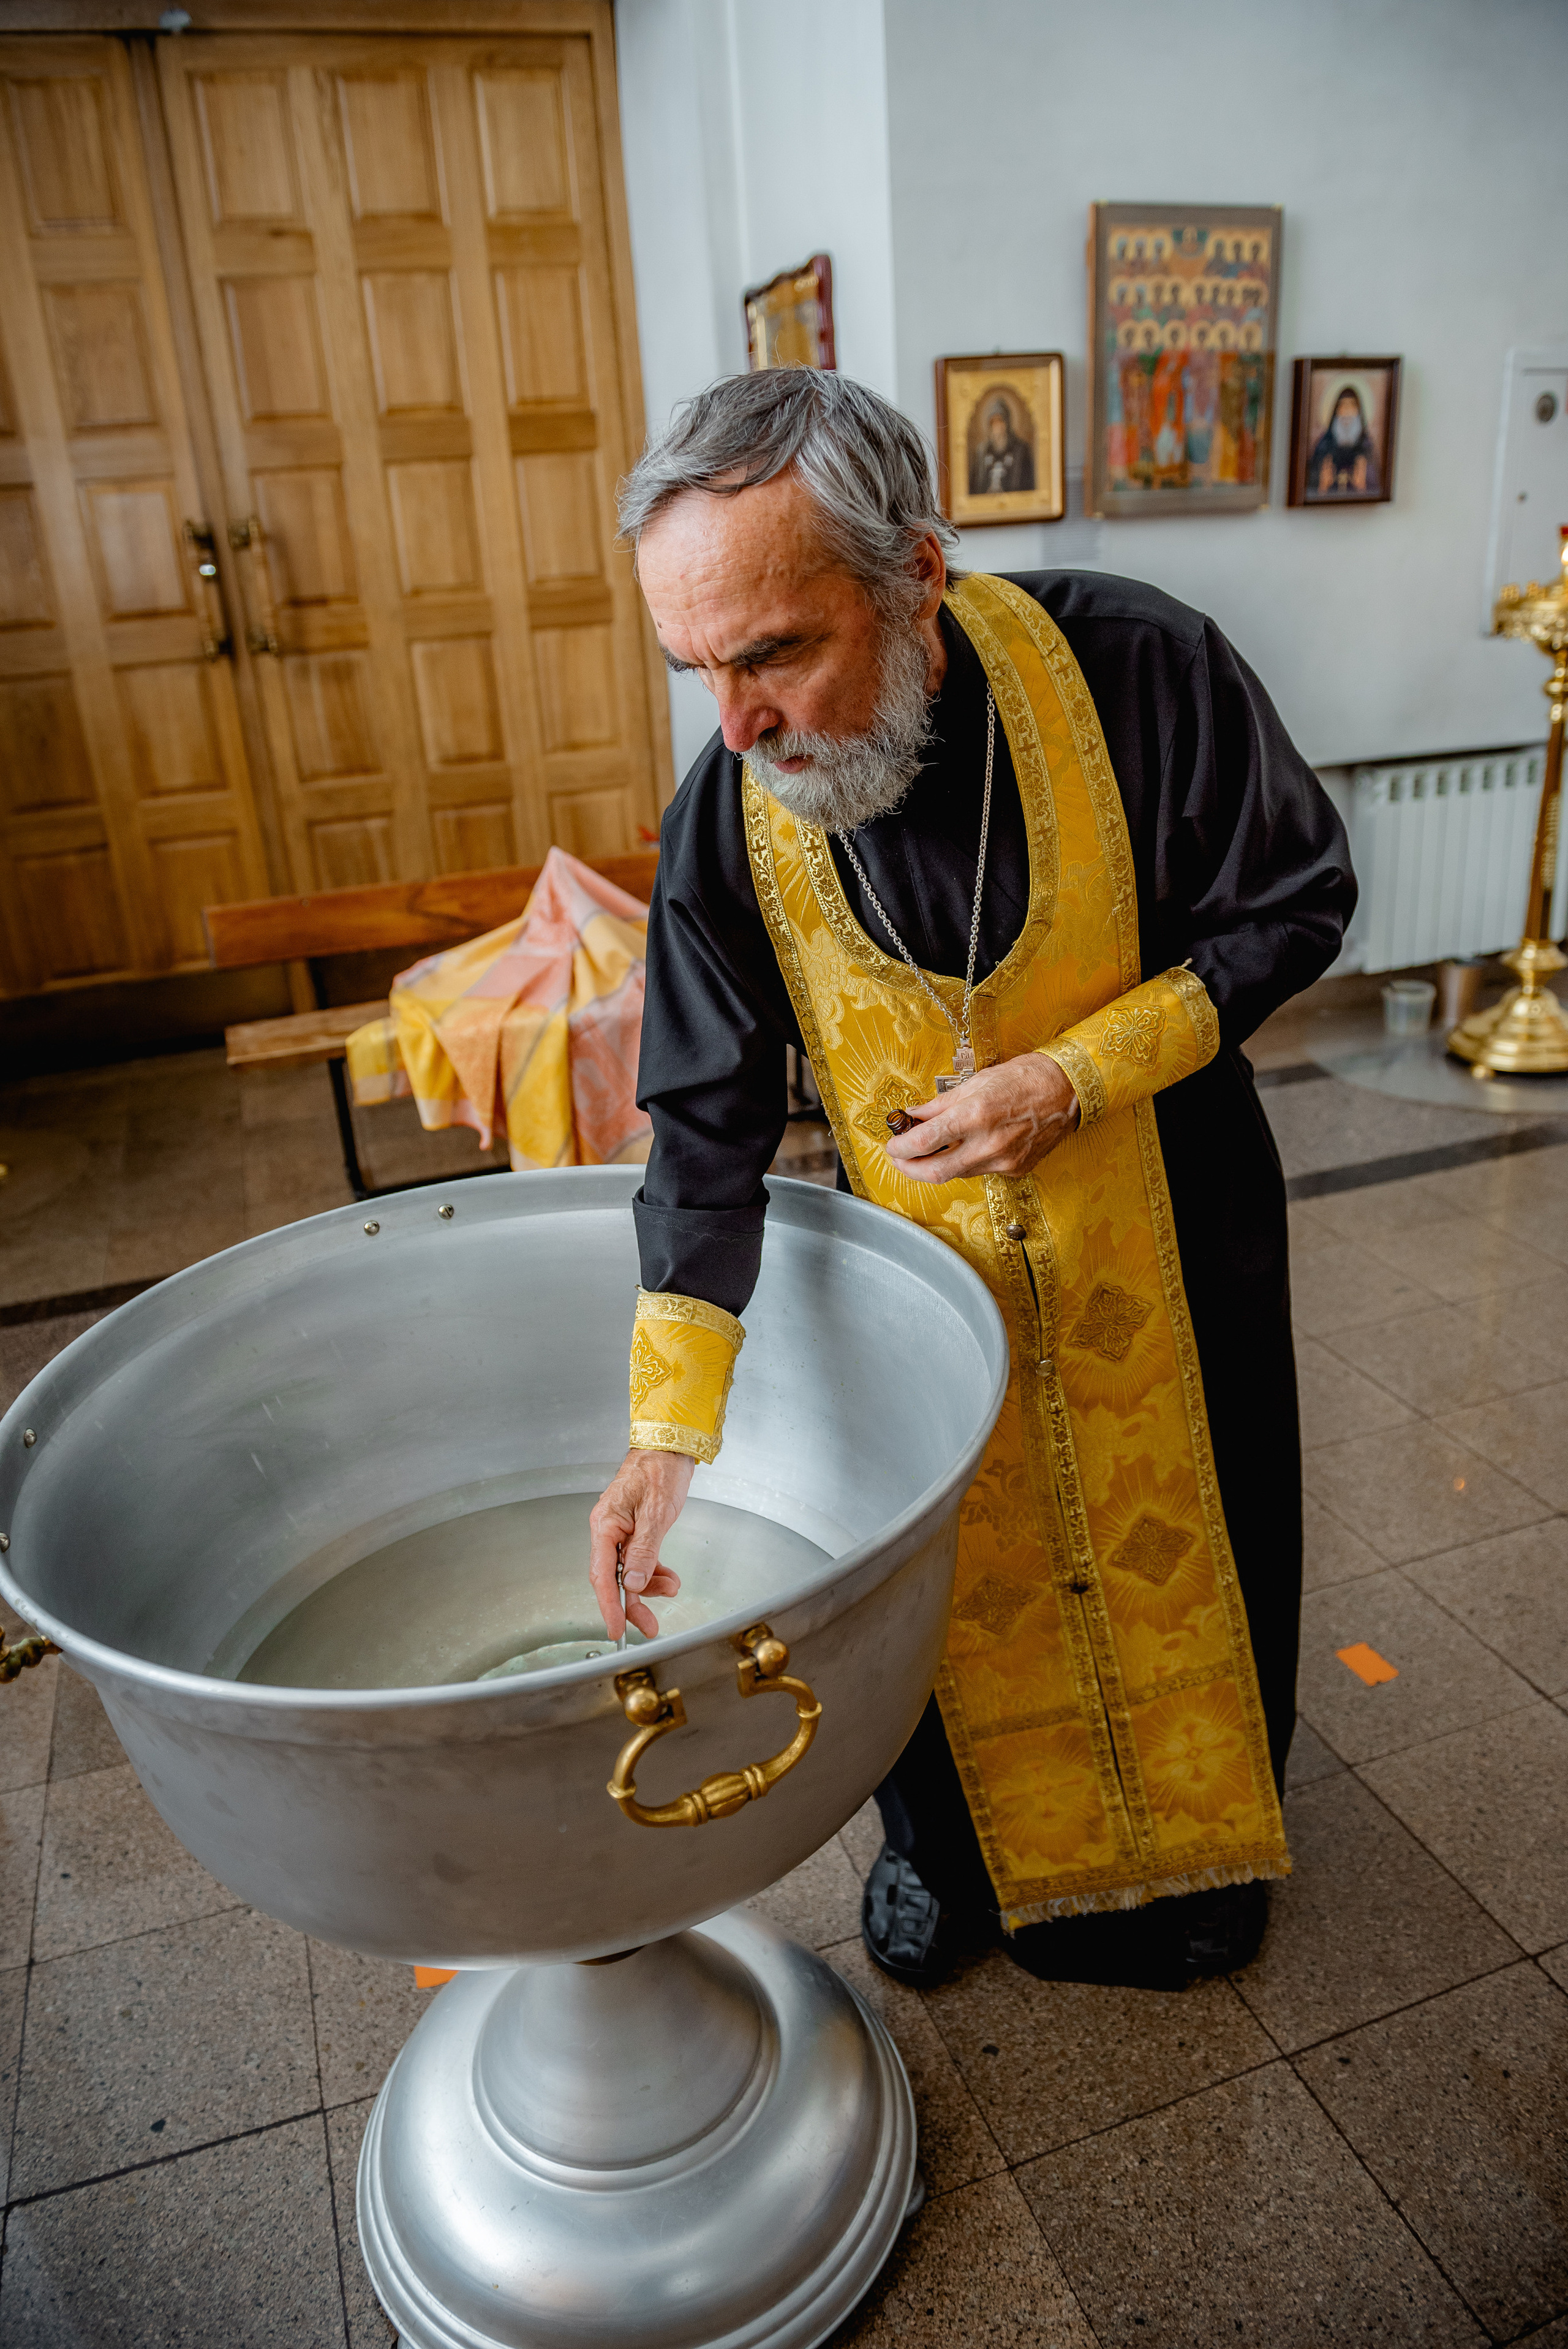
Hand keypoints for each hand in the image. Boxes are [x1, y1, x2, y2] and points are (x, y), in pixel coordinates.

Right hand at [589, 1447, 696, 1637]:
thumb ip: (643, 1551)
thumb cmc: (659, 1470)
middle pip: (613, 1578)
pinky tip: (669, 1577)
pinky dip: (654, 1572)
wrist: (669, 1446)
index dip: (608, 1605)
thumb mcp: (656, 1513)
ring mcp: (622, 1531)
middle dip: (632, 1603)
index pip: (601, 1574)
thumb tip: (632, 1584)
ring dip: (650, 1586)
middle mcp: (609, 1530)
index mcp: (605, 1525)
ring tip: (672, 1587)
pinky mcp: (636, 1530)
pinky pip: (640, 1560)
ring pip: (629, 1571)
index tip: (616, 1628)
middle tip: (648, 1626)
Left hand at [884, 1053, 1079, 1184]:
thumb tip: (914, 1116)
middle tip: (900, 1159)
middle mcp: (988, 1143)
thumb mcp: (977, 1082)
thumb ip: (941, 1105)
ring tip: (930, 1149)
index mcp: (975, 1115)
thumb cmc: (1025, 1078)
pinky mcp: (1015, 1169)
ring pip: (957, 1174)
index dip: (900, 1148)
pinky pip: (980, 1172)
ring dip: (937, 1165)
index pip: (924, 1142)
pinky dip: (965, 1163)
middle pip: (935, 1173)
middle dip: (910, 1169)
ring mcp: (1004, 1161)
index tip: (892, 1145)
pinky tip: (965, 1148)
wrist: (1068, 1090)